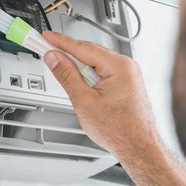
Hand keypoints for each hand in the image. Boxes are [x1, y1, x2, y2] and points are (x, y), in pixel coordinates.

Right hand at [42, 31, 160, 157]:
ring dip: (78, 66)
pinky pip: (103, 71)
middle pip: (89, 52)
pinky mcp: (127, 83)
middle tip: (46, 50)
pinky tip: (80, 84)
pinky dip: (89, 74)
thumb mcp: (84, 102)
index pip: (82, 47)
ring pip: (96, 63)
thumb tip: (55, 58)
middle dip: (68, 53)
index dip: (60, 41)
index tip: (46, 37)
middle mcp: (127, 66)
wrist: (139, 148)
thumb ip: (67, 76)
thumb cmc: (120, 130)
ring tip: (62, 72)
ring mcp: (129, 74)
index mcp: (119, 66)